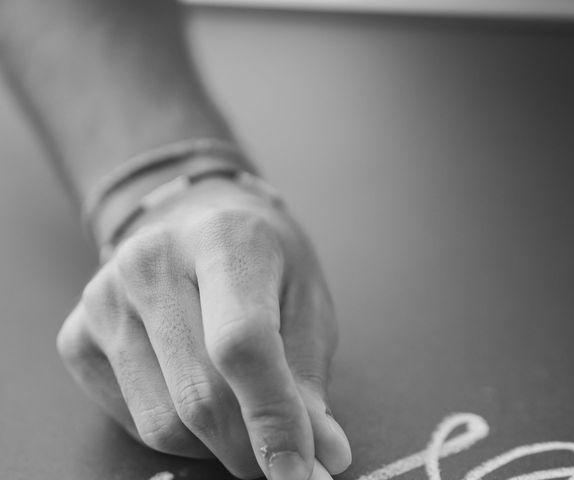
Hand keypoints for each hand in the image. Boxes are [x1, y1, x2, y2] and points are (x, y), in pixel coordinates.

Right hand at [56, 177, 351, 479]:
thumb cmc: (262, 262)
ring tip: (243, 415)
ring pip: (164, 425)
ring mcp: (102, 300)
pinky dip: (179, 436)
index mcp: (222, 238)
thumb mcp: (305, 300)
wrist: (193, 222)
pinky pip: (133, 422)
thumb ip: (308, 377)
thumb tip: (322, 456)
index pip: (242, 344)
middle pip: (200, 396)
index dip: (274, 418)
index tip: (302, 472)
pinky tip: (197, 396)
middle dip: (250, 448)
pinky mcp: (76, 337)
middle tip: (285, 457)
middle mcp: (149, 262)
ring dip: (216, 446)